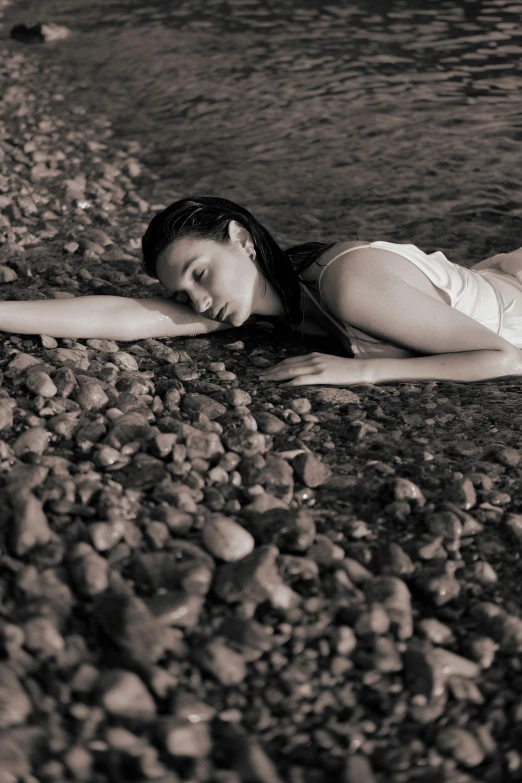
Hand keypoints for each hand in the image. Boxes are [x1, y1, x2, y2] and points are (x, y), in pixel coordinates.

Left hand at [258, 352, 373, 386]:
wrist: (361, 369)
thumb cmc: (345, 369)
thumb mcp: (327, 364)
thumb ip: (315, 366)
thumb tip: (302, 372)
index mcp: (313, 356)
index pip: (290, 360)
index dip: (276, 366)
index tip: (266, 371)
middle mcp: (313, 359)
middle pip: (287, 365)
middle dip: (272, 371)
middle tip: (259, 377)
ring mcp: (317, 367)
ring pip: (291, 370)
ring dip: (276, 376)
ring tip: (265, 381)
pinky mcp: (323, 376)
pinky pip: (303, 379)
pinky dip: (291, 382)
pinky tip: (282, 387)